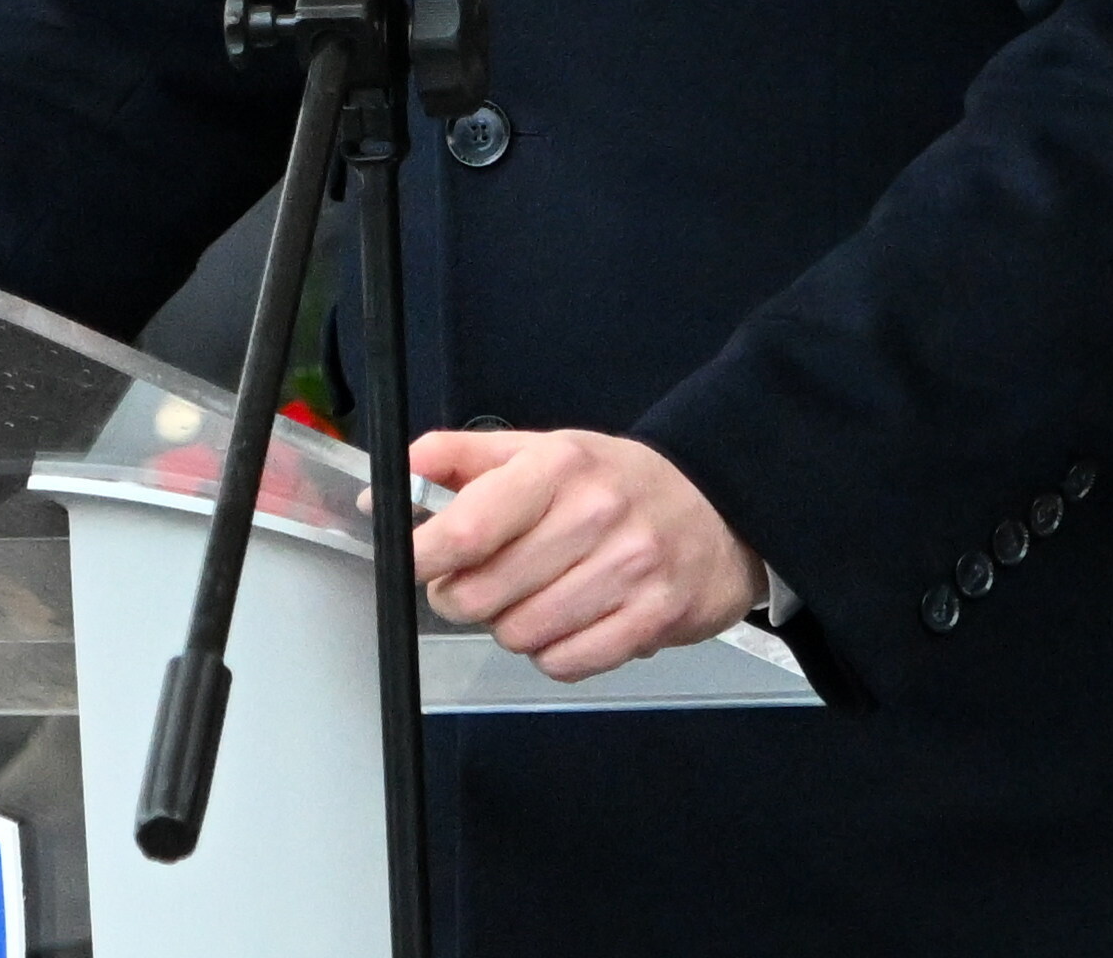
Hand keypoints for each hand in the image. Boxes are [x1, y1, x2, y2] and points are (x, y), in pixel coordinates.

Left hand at [403, 430, 761, 682]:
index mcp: (557, 466)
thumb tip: (393, 475)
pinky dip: (555, 652)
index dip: (423, 556)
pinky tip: (570, 620)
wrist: (720, 506)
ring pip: (520, 634)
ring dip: (513, 625)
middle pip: (482, 594)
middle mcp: (594, 515)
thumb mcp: (541, 449)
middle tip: (480, 580)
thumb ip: (460, 457)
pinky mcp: (652, 618)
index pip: (467, 527)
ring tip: (536, 595)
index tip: (413, 562)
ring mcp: (629, 570)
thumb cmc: (616, 482)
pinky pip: (566, 662)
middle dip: (465, 596)